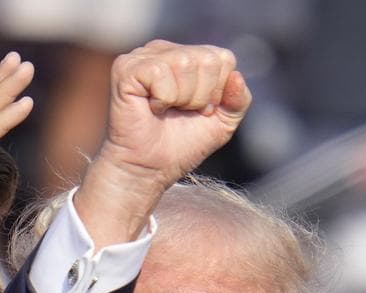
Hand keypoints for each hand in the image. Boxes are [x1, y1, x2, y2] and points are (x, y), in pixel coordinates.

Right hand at [75, 40, 251, 247]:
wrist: (148, 170)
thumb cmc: (181, 145)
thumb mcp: (222, 123)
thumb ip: (239, 100)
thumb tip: (237, 75)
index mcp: (187, 55)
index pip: (223, 58)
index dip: (218, 92)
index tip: (199, 111)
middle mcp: (165, 50)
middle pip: (208, 60)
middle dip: (201, 96)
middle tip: (181, 112)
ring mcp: (143, 56)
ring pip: (185, 63)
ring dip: (182, 99)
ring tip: (166, 111)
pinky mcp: (126, 68)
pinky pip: (160, 73)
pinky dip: (163, 99)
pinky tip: (151, 108)